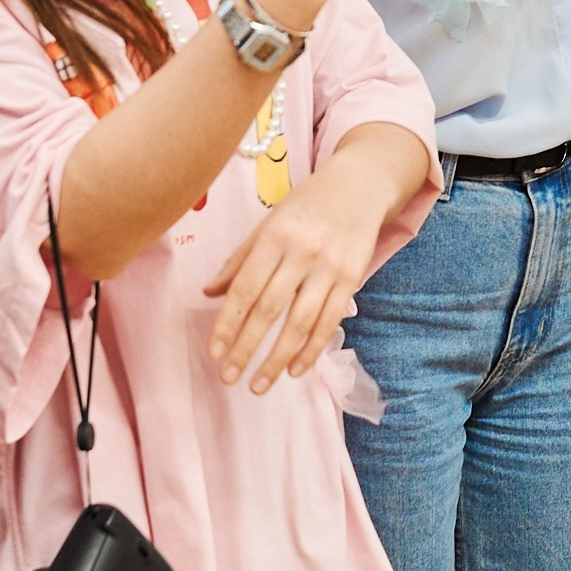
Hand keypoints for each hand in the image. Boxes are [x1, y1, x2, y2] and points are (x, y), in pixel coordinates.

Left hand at [203, 120, 425, 392]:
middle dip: (246, 348)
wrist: (360, 185)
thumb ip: (240, 259)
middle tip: (228, 377)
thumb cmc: (308, 204)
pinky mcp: (353, 277)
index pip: (244, 289)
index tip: (213, 353)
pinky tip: (295, 370)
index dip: (227, 324)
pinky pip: (329, 322)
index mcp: (274, 236)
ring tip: (259, 385)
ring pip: (300, 322)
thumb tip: (210, 293)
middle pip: (269, 309)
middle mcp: (302, 252)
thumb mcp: (269, 222)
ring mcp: (330, 267)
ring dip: (277, 359)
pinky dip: (312, 350)